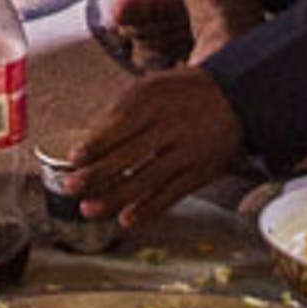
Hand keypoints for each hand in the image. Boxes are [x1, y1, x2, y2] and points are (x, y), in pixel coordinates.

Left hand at [68, 67, 246, 227]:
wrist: (235, 94)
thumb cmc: (181, 93)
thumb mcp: (151, 88)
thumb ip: (121, 113)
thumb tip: (89, 145)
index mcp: (152, 101)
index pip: (118, 126)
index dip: (94, 145)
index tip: (73, 159)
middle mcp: (170, 126)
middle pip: (128, 155)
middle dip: (96, 175)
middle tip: (71, 188)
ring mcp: (187, 151)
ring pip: (146, 180)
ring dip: (115, 198)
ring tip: (89, 210)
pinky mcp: (200, 172)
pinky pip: (170, 194)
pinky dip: (147, 209)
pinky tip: (126, 219)